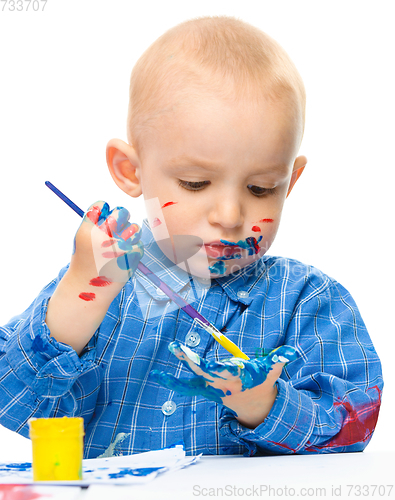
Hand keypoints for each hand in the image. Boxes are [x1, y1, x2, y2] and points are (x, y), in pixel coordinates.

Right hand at [70, 200, 143, 286]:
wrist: (89, 289)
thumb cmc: (85, 262)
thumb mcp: (82, 240)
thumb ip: (94, 223)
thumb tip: (112, 209)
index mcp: (87, 230)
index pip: (101, 205)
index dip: (104, 209)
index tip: (104, 218)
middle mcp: (103, 237)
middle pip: (121, 212)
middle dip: (122, 216)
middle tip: (119, 225)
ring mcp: (119, 247)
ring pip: (135, 227)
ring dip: (130, 232)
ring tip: (121, 243)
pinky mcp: (131, 257)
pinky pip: (139, 243)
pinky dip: (133, 249)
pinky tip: (124, 257)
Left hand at [150, 342, 298, 427]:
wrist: (251, 403)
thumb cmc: (260, 380)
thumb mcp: (271, 372)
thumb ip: (279, 360)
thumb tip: (292, 352)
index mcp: (235, 377)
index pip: (223, 370)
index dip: (215, 366)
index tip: (206, 360)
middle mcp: (219, 382)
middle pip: (203, 370)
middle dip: (191, 359)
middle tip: (177, 348)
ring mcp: (209, 385)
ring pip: (192, 375)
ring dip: (180, 365)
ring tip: (167, 354)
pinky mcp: (203, 387)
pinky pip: (184, 386)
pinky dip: (171, 382)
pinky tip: (156, 375)